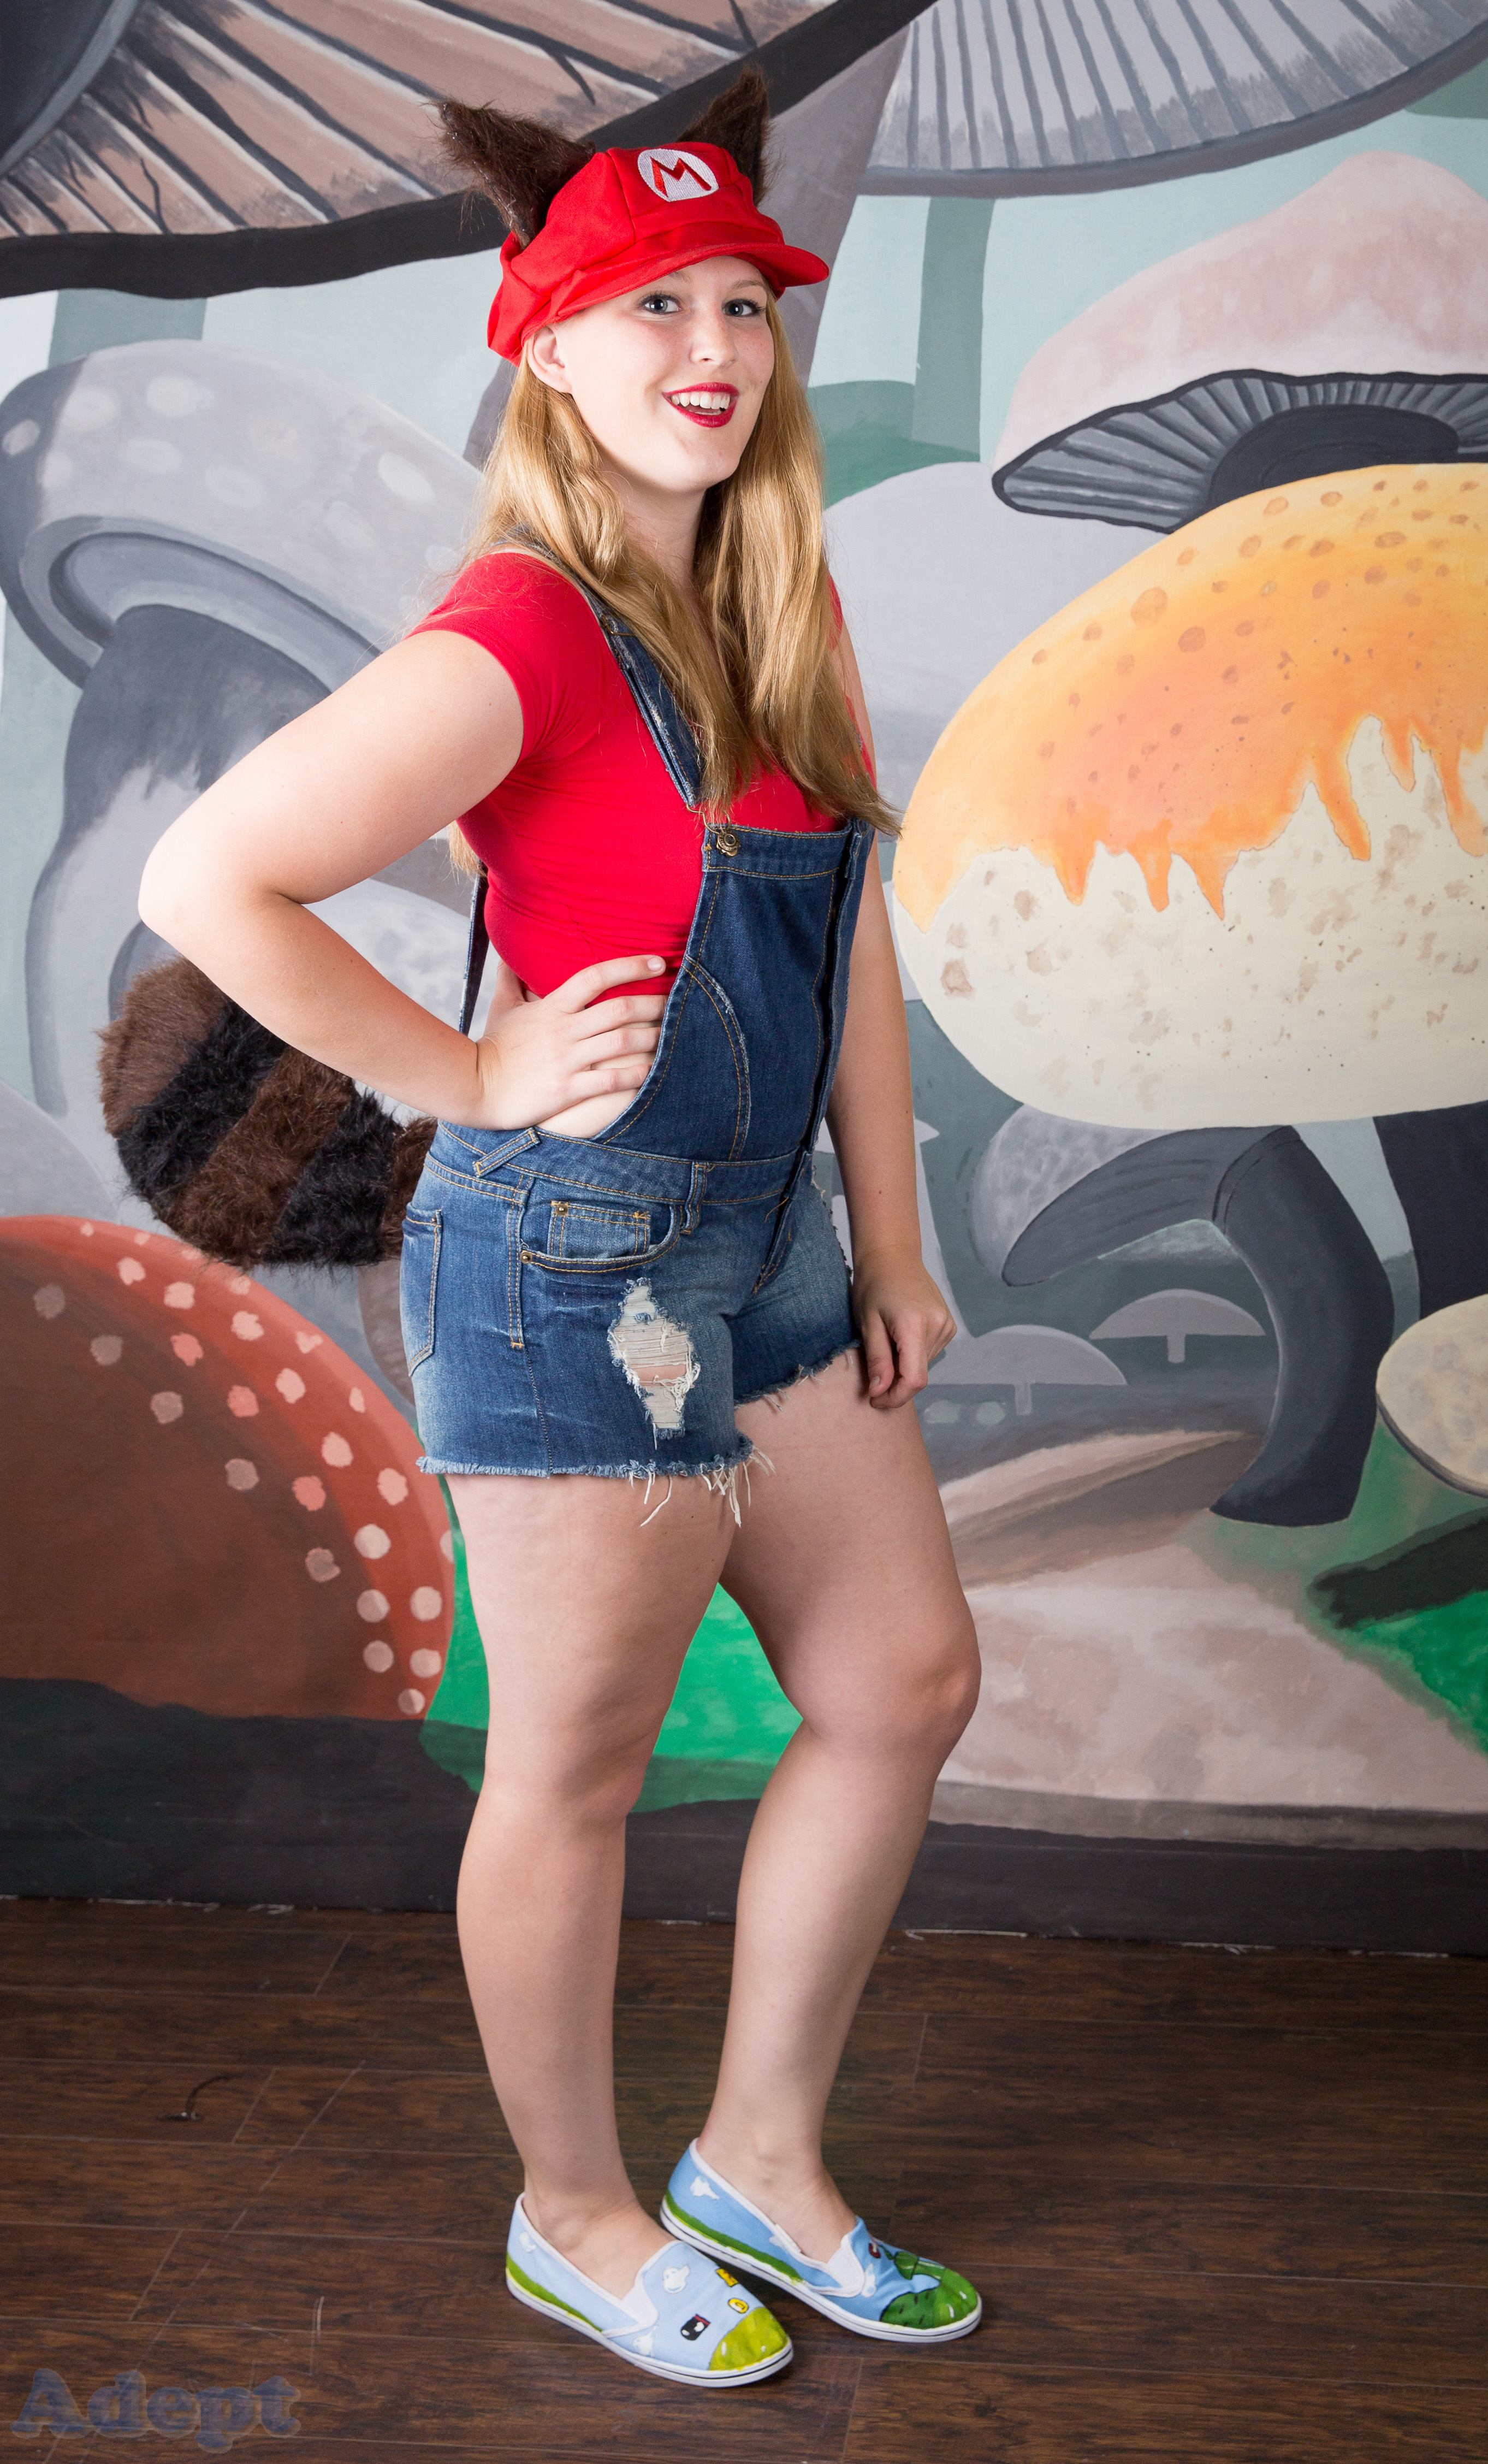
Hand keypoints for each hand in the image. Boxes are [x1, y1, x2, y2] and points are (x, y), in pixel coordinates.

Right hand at [471, 954, 666, 1129]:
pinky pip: (611, 1081)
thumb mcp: (501, 1007)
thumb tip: (510, 956)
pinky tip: (652, 1071)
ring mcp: (566, 1060)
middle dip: (654, 1004)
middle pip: (619, 1009)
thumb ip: (511, 979)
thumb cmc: (493, 1047)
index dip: (630, 966)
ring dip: (653, 1038)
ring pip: (622, 1043)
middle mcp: (563, 1031)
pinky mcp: (567, 1089)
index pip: (596, 976)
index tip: (658, 962)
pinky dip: (636, 1075)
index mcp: (551, 1007)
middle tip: (675, 1002)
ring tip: (671, 1035)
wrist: (474, 1087)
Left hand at [851, 1247, 956, 1409]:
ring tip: (885, 1347)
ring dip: (904, 1368)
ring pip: (924, 1366)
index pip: (914, 1379)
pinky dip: (913, 1356)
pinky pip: (929, 1353)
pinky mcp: (949, 1325)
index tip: (876, 1401)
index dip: (895, 1398)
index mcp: (915, 1325)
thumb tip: (880, 1393)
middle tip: (873, 1378)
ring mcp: (947, 1325)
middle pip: (919, 1375)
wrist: (893, 1256)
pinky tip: (900, 1339)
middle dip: (895, 1384)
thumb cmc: (873, 1286)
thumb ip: (877, 1360)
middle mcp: (937, 1326)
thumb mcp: (868, 1324)